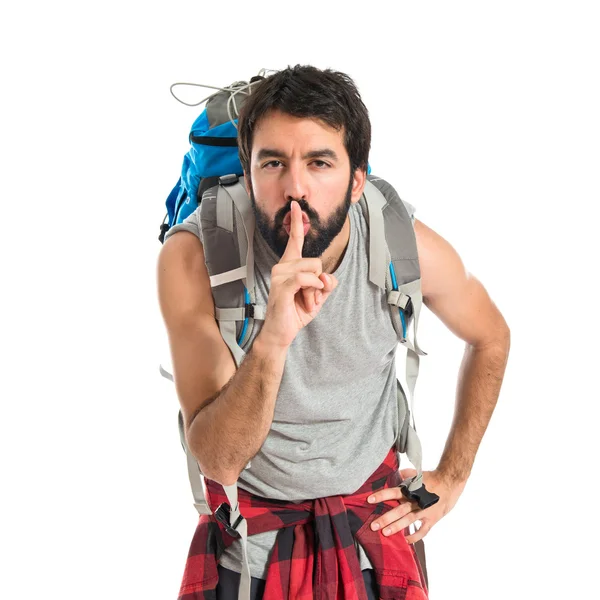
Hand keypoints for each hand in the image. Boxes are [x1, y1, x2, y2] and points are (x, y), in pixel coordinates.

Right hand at [258, 201, 337, 349]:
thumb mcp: (317, 297)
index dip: (296, 223)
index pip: (294, 240)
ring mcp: (280, 274)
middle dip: (320, 282)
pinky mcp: (282, 285)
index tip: (295, 205)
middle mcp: (282, 266)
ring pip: (314, 269)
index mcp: (289, 266)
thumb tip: (328, 276)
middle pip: (317, 261)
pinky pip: (307, 278)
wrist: (281, 332)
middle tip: (309, 297)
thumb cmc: (295, 312)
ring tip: (304, 302)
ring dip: (316, 290)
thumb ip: (326, 283)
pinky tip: (307, 300)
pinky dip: (314, 289)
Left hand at [367, 468, 466, 544]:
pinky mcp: (432, 518)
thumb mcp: (416, 474)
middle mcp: (416, 500)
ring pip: (408, 521)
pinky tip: (406, 541)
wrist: (450, 481)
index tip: (369, 500)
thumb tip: (392, 474)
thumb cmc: (431, 477)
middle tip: (373, 525)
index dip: (381, 496)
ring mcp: (424, 511)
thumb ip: (404, 475)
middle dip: (385, 518)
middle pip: (398, 510)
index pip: (393, 492)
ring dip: (397, 527)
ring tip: (385, 533)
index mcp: (410, 489)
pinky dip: (415, 536)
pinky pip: (423, 530)